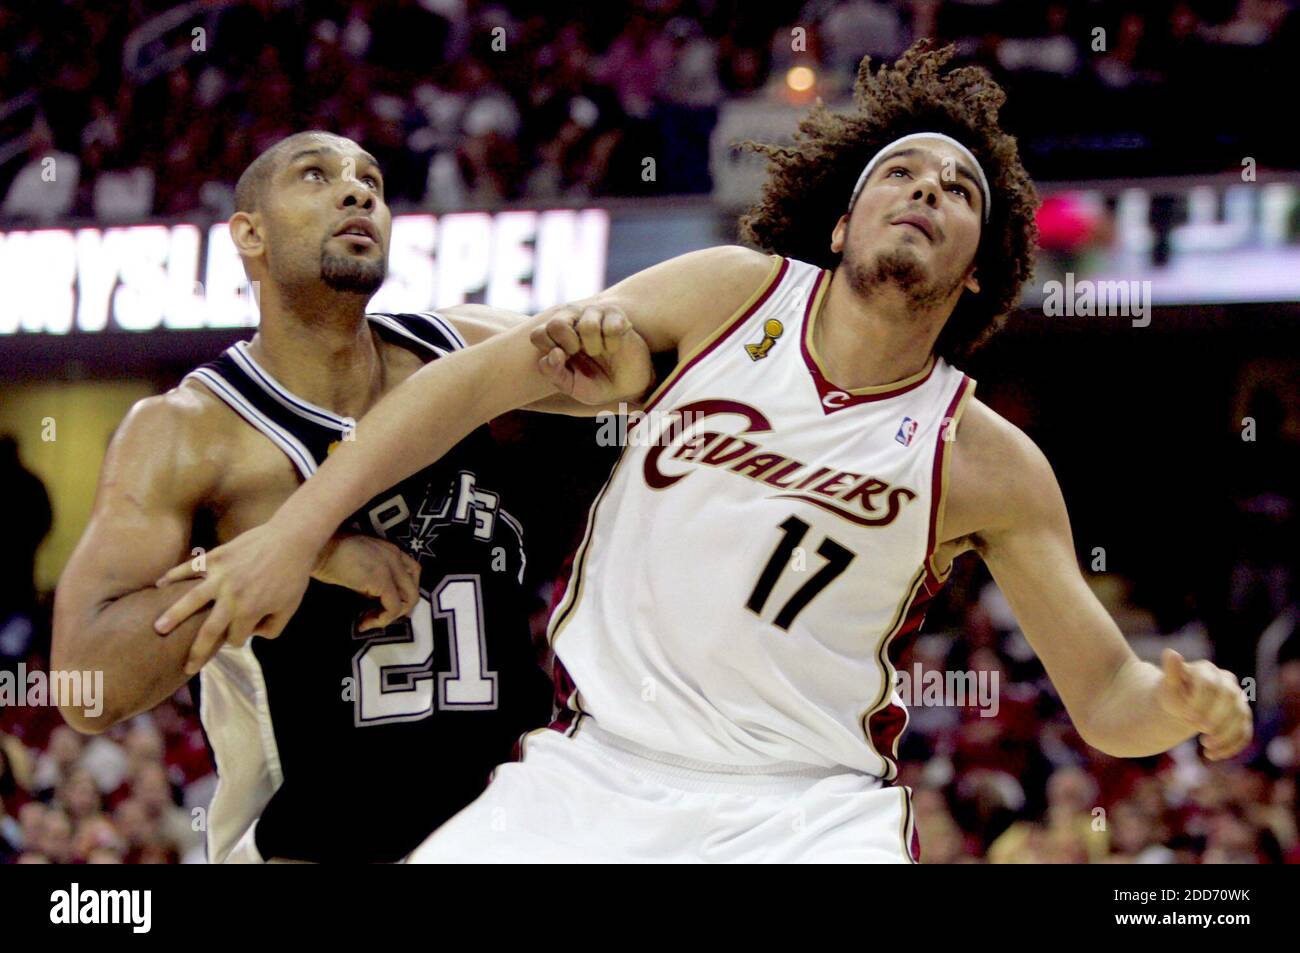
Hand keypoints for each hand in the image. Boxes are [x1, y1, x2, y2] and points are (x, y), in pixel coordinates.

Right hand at [153, 521, 322, 674]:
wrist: (291, 540)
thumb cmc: (293, 576)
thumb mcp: (289, 608)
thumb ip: (273, 629)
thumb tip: (253, 635)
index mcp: (249, 611)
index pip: (235, 637)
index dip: (237, 640)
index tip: (239, 635)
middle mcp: (230, 597)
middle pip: (207, 630)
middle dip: (197, 652)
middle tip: (186, 667)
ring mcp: (220, 576)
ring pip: (190, 600)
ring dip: (173, 616)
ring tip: (158, 628)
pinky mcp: (216, 557)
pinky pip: (190, 568)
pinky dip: (173, 575)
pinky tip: (159, 585)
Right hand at [311, 533, 421, 631]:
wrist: (317, 549)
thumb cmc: (328, 556)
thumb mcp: (358, 564)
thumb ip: (371, 576)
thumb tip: (373, 598)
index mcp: (390, 550)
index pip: (413, 572)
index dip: (404, 593)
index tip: (384, 605)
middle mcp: (395, 556)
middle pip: (414, 588)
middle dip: (400, 608)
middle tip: (377, 617)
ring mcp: (391, 566)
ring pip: (409, 600)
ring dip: (390, 616)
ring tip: (368, 621)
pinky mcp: (382, 579)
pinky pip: (393, 607)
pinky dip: (381, 620)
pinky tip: (363, 623)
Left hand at [530, 304, 652, 405]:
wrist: (628, 386)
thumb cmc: (598, 384)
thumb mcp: (572, 387)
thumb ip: (555, 374)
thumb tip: (554, 353)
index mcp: (556, 338)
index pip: (538, 335)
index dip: (548, 349)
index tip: (563, 360)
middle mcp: (572, 322)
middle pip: (556, 323)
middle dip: (567, 344)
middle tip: (578, 352)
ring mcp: (594, 316)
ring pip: (587, 325)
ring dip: (594, 346)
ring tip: (600, 351)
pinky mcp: (616, 316)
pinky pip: (611, 326)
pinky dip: (613, 343)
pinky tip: (614, 346)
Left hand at [1155, 649, 1252, 760]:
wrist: (1180, 704)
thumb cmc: (1172, 692)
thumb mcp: (1167, 684)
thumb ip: (1171, 671)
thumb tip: (1170, 652)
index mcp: (1207, 670)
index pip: (1211, 684)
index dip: (1201, 702)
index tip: (1187, 717)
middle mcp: (1227, 682)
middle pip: (1230, 699)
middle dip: (1216, 716)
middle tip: (1199, 729)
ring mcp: (1237, 700)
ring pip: (1241, 716)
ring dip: (1226, 734)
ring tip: (1206, 746)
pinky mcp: (1241, 718)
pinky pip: (1245, 732)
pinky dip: (1232, 745)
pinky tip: (1212, 755)